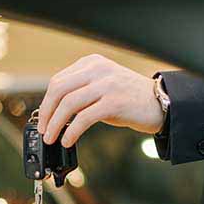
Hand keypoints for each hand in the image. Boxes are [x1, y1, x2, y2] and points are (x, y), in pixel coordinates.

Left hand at [37, 54, 163, 146]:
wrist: (160, 103)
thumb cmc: (130, 98)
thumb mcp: (102, 87)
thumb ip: (81, 92)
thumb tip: (54, 113)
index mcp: (92, 63)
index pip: (58, 80)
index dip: (46, 102)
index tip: (43, 119)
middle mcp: (98, 70)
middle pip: (59, 89)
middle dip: (46, 113)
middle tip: (44, 130)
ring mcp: (107, 85)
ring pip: (69, 104)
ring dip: (56, 124)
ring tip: (52, 138)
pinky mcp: (114, 102)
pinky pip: (84, 118)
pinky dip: (72, 131)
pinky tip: (68, 140)